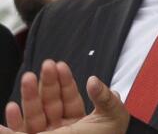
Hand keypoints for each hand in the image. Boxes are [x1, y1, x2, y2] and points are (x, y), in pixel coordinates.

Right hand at [2, 65, 128, 133]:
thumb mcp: (112, 116)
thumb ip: (105, 97)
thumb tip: (94, 79)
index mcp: (80, 121)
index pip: (69, 97)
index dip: (64, 80)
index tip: (60, 65)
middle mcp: (62, 128)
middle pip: (50, 102)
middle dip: (47, 83)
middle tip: (46, 65)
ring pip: (35, 114)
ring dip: (29, 96)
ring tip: (27, 77)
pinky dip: (13, 123)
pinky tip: (11, 108)